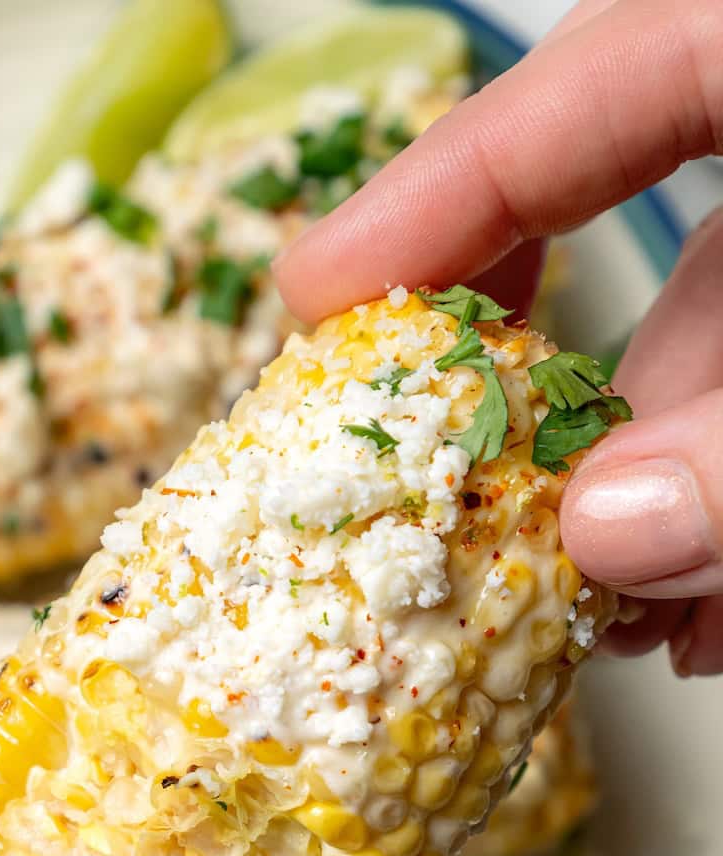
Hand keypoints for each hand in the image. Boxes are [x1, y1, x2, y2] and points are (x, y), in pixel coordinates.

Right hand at [274, 0, 722, 672]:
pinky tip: (703, 615)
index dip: (436, 194)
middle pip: (632, 239)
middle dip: (539, 406)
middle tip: (436, 501)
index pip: (580, 88)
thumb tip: (613, 536)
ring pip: (711, 349)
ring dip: (644, 494)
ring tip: (591, 620)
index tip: (320, 299)